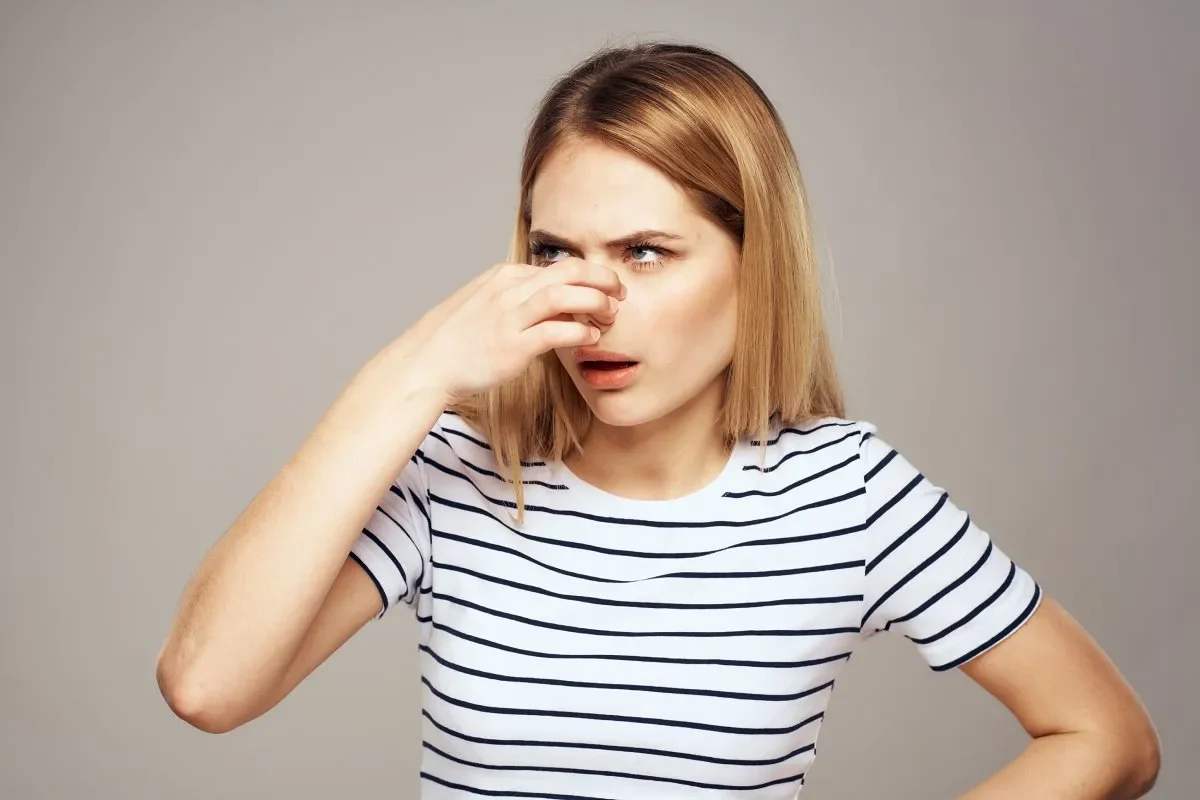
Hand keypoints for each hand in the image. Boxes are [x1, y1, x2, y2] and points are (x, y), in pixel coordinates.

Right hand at [404, 258, 625, 404]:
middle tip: (621, 293)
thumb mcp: (487, 305)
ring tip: (611, 315)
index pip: (559, 266)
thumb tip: (550, 304)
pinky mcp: (511, 346)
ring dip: (595, 302)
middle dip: (602, 278)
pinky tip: (591, 338)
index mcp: (506, 277)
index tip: (607, 289)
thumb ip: (518, 300)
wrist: (426, 364)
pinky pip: (554, 331)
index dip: (590, 276)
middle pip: (569, 271)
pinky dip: (579, 331)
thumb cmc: (456, 341)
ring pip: (564, 295)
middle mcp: (509, 290)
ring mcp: (509, 317)